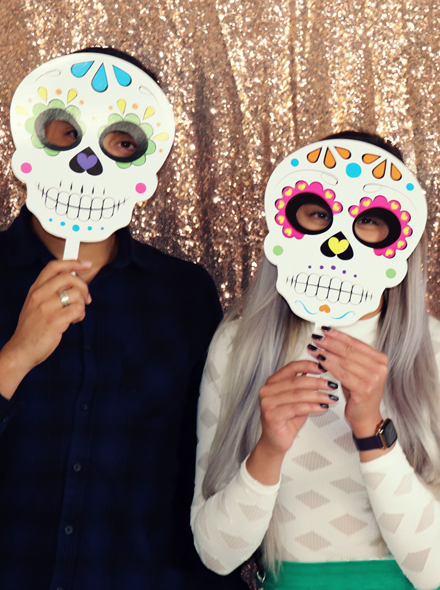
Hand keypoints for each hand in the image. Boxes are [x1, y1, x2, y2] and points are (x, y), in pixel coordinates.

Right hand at [0, 259, 91, 398]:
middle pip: (69, 277)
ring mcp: (47, 308)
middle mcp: (40, 295)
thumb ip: (50, 291)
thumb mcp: (34, 304)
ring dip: (82, 305)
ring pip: (77, 295)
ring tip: (75, 314)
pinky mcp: (56, 321)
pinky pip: (78, 310)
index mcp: (35, 289)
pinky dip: (80, 315)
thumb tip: (73, 281)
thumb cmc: (32, 328)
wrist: (22, 349)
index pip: (54, 267)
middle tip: (86, 298)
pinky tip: (73, 321)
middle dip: (84, 286)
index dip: (72, 262)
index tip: (85, 264)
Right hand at [246, 360, 338, 483]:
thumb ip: (304, 386)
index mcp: (272, 382)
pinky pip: (296, 408)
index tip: (323, 367)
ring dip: (318, 396)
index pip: (291, 367)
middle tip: (332, 385)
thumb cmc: (286, 420)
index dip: (308, 365)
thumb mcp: (297, 400)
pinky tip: (322, 408)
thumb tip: (320, 371)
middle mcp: (267, 390)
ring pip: (298, 395)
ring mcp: (267, 403)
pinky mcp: (271, 415)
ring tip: (331, 398)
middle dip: (317, 382)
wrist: (275, 442)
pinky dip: (312, 407)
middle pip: (296, 381)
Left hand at [308, 328, 387, 437]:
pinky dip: (329, 365)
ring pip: (344, 360)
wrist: (366, 417)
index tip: (325, 330)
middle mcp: (380, 367)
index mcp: (380, 359)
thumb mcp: (356, 371)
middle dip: (330, 342)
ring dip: (326, 353)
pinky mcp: (364, 388)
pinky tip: (319, 361)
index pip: (355, 342)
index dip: (338, 335)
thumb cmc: (359, 393)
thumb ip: (348, 356)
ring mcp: (374, 378)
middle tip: (316, 337)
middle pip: (349, 350)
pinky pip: (342, 373)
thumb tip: (328, 339)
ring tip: (314, 348)